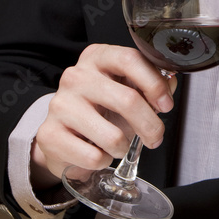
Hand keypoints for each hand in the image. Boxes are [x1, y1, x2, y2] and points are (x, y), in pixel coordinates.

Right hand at [31, 44, 176, 186]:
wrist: (62, 135)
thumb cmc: (100, 110)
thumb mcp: (126, 91)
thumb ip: (151, 86)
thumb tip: (170, 84)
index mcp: (97, 57)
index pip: (130, 60)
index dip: (154, 84)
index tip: (166, 104)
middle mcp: (75, 76)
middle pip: (127, 99)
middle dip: (150, 125)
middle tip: (155, 137)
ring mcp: (60, 104)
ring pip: (113, 136)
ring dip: (123, 147)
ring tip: (118, 145)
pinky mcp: (49, 134)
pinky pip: (94, 156)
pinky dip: (103, 161)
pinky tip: (98, 153)